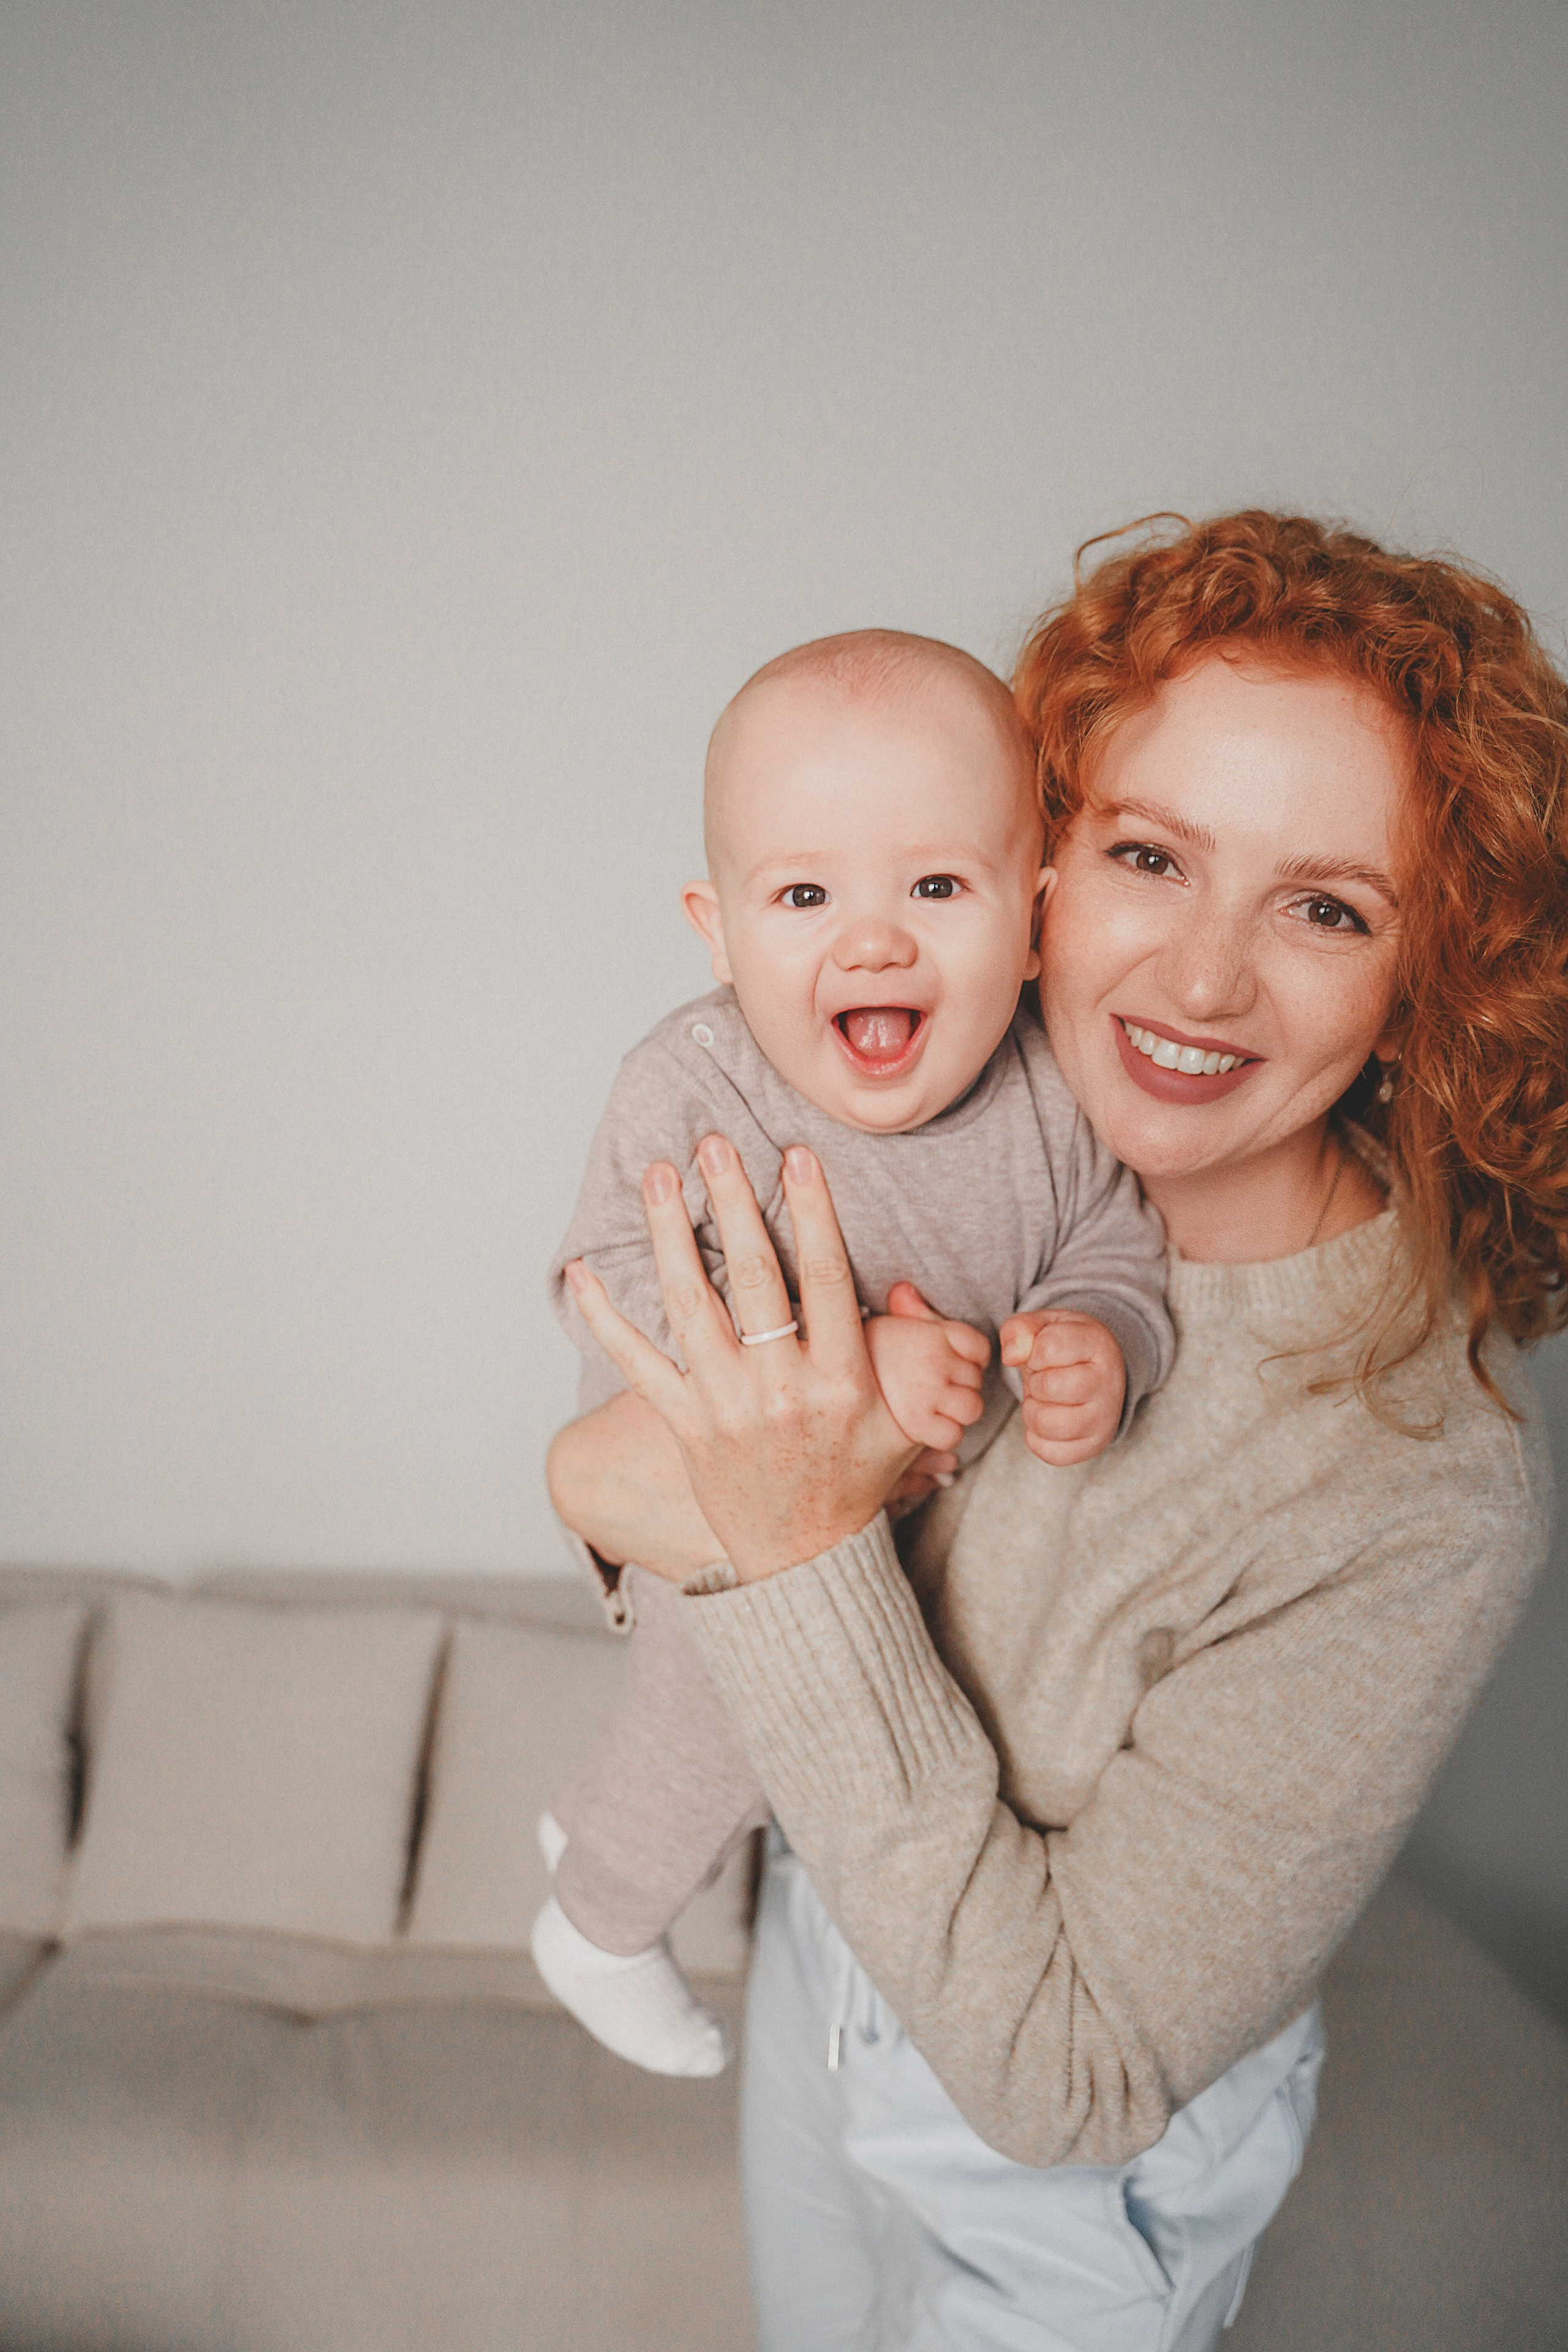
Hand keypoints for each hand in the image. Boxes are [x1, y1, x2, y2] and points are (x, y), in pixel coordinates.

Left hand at [563, 1136, 920, 1583]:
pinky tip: (581, 1269)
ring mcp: (726, 1408)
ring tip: (658, 1177)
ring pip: (691, 1306)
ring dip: (669, 1235)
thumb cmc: (854, 1476)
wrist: (804, 1560)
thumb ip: (910, 1354)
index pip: (826, 1279)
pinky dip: (604, 1315)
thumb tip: (909, 1288)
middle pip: (754, 1279)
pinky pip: (635, 1362)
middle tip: (714, 1144)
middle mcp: (781, 1390)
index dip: (812, 1213)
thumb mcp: (903, 1418)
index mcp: (841, 1381)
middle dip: (733, 1205)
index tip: (796, 1156)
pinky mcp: (684, 1426)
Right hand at [865, 1294, 989, 1450]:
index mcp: (929, 1332)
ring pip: (971, 1408)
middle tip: (934, 1390)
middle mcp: (933, 1358)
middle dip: (961, 1387)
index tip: (955, 1366)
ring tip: (932, 1410)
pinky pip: (952, 1434)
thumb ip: (904, 1312)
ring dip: (957, 1413)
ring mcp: (928, 1392)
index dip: (972, 1359)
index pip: (978, 1347)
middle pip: (975, 1379)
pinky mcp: (917, 1424)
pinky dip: (943, 1435)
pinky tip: (924, 1430)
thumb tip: (905, 1290)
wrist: (822, 1380)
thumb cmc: (850, 1355)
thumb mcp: (879, 1327)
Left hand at [999, 1310, 1125, 1466]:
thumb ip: (1019, 1330)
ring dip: (1032, 1410)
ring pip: (1045, 1423)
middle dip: (1034, 1382)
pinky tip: (1050, 1417)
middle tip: (1045, 1378)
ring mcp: (1104, 1419)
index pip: (1048, 1348)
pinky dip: (1036, 1436)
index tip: (1044, 1354)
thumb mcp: (1043, 1326)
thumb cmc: (1065, 1347)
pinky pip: (1048, 1451)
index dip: (1033, 1352)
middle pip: (1047, 1388)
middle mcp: (1109, 1383)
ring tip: (1044, 1398)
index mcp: (1099, 1344)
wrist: (1097, 1374)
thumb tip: (1011, 1357)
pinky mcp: (1093, 1446)